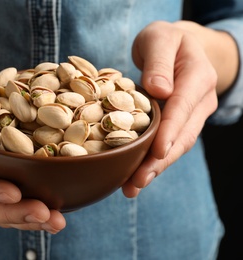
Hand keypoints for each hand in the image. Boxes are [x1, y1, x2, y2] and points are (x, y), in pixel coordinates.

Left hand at [121, 21, 220, 196]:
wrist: (177, 45)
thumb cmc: (164, 40)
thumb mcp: (159, 39)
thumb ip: (159, 62)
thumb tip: (159, 90)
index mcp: (198, 77)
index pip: (184, 108)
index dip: (170, 132)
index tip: (156, 152)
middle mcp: (200, 100)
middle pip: (182, 135)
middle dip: (160, 161)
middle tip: (137, 182)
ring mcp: (192, 114)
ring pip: (176, 145)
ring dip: (155, 168)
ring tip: (132, 187)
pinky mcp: (179, 123)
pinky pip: (167, 143)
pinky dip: (152, 160)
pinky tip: (135, 176)